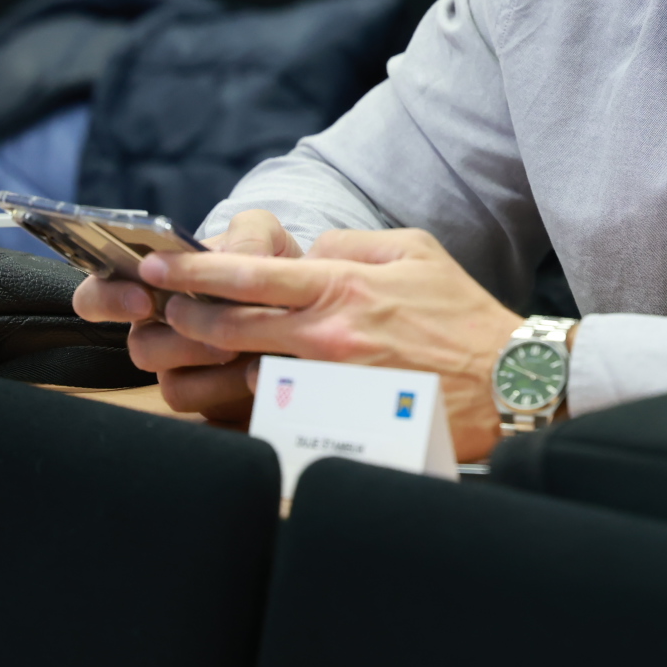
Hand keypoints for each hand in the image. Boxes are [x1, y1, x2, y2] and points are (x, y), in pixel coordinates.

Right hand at [71, 208, 301, 423]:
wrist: (302, 294)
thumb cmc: (265, 257)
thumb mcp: (260, 233)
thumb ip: (248, 234)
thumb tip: (239, 256)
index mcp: (151, 286)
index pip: (97, 297)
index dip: (108, 300)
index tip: (142, 298)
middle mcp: (158, 330)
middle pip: (139, 348)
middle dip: (177, 342)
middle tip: (213, 334)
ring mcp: (182, 368)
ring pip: (171, 384)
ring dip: (210, 368)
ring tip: (244, 349)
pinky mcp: (212, 398)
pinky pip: (208, 407)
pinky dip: (233, 391)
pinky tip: (261, 371)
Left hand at [139, 227, 523, 460]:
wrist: (509, 381)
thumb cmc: (464, 316)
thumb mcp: (416, 251)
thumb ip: (353, 245)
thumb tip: (308, 254)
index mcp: (344, 287)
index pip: (249, 276)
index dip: (193, 271)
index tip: (157, 268)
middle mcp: (329, 336)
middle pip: (231, 326)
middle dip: (184, 315)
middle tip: (160, 308)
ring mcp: (331, 384)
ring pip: (243, 372)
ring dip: (208, 362)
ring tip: (187, 350)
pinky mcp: (339, 421)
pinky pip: (277, 411)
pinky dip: (250, 399)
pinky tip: (239, 390)